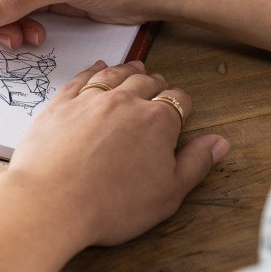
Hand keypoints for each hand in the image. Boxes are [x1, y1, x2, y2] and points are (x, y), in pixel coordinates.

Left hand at [2, 60, 229, 249]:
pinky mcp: (61, 103)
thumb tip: (219, 142)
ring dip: (127, 70)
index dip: (182, 103)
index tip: (180, 107)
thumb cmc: (110, 204)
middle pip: (146, 82)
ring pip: (115, 74)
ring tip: (135, 67)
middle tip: (158, 84)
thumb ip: (195, 163)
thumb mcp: (167, 194)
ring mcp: (90, 99)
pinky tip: (97, 69)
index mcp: (157, 121)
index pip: (178, 101)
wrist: (51, 201)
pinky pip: (81, 78)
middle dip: (156, 83)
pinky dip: (93, 71)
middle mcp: (125, 101)